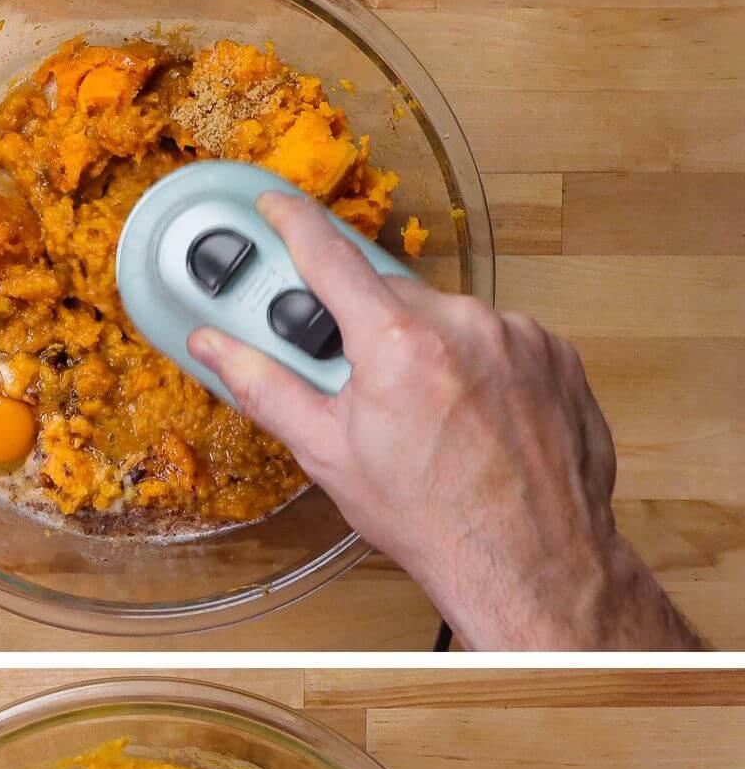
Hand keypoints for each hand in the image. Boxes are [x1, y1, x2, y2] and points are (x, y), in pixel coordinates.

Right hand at [189, 192, 697, 649]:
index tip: (274, 207)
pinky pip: (500, 340)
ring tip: (429, 420)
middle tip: (359, 384)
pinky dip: (478, 368)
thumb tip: (213, 347)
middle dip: (366, 329)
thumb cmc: (431, 519)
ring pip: (448, 320)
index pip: (329, 255)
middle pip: (391, 297)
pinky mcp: (556, 353)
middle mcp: (463, 322)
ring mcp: (518, 335)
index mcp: (397, 342)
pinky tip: (473, 420)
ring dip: (427, 353)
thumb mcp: (328, 455)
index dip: (292, 223)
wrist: (528, 561)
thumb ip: (266, 388)